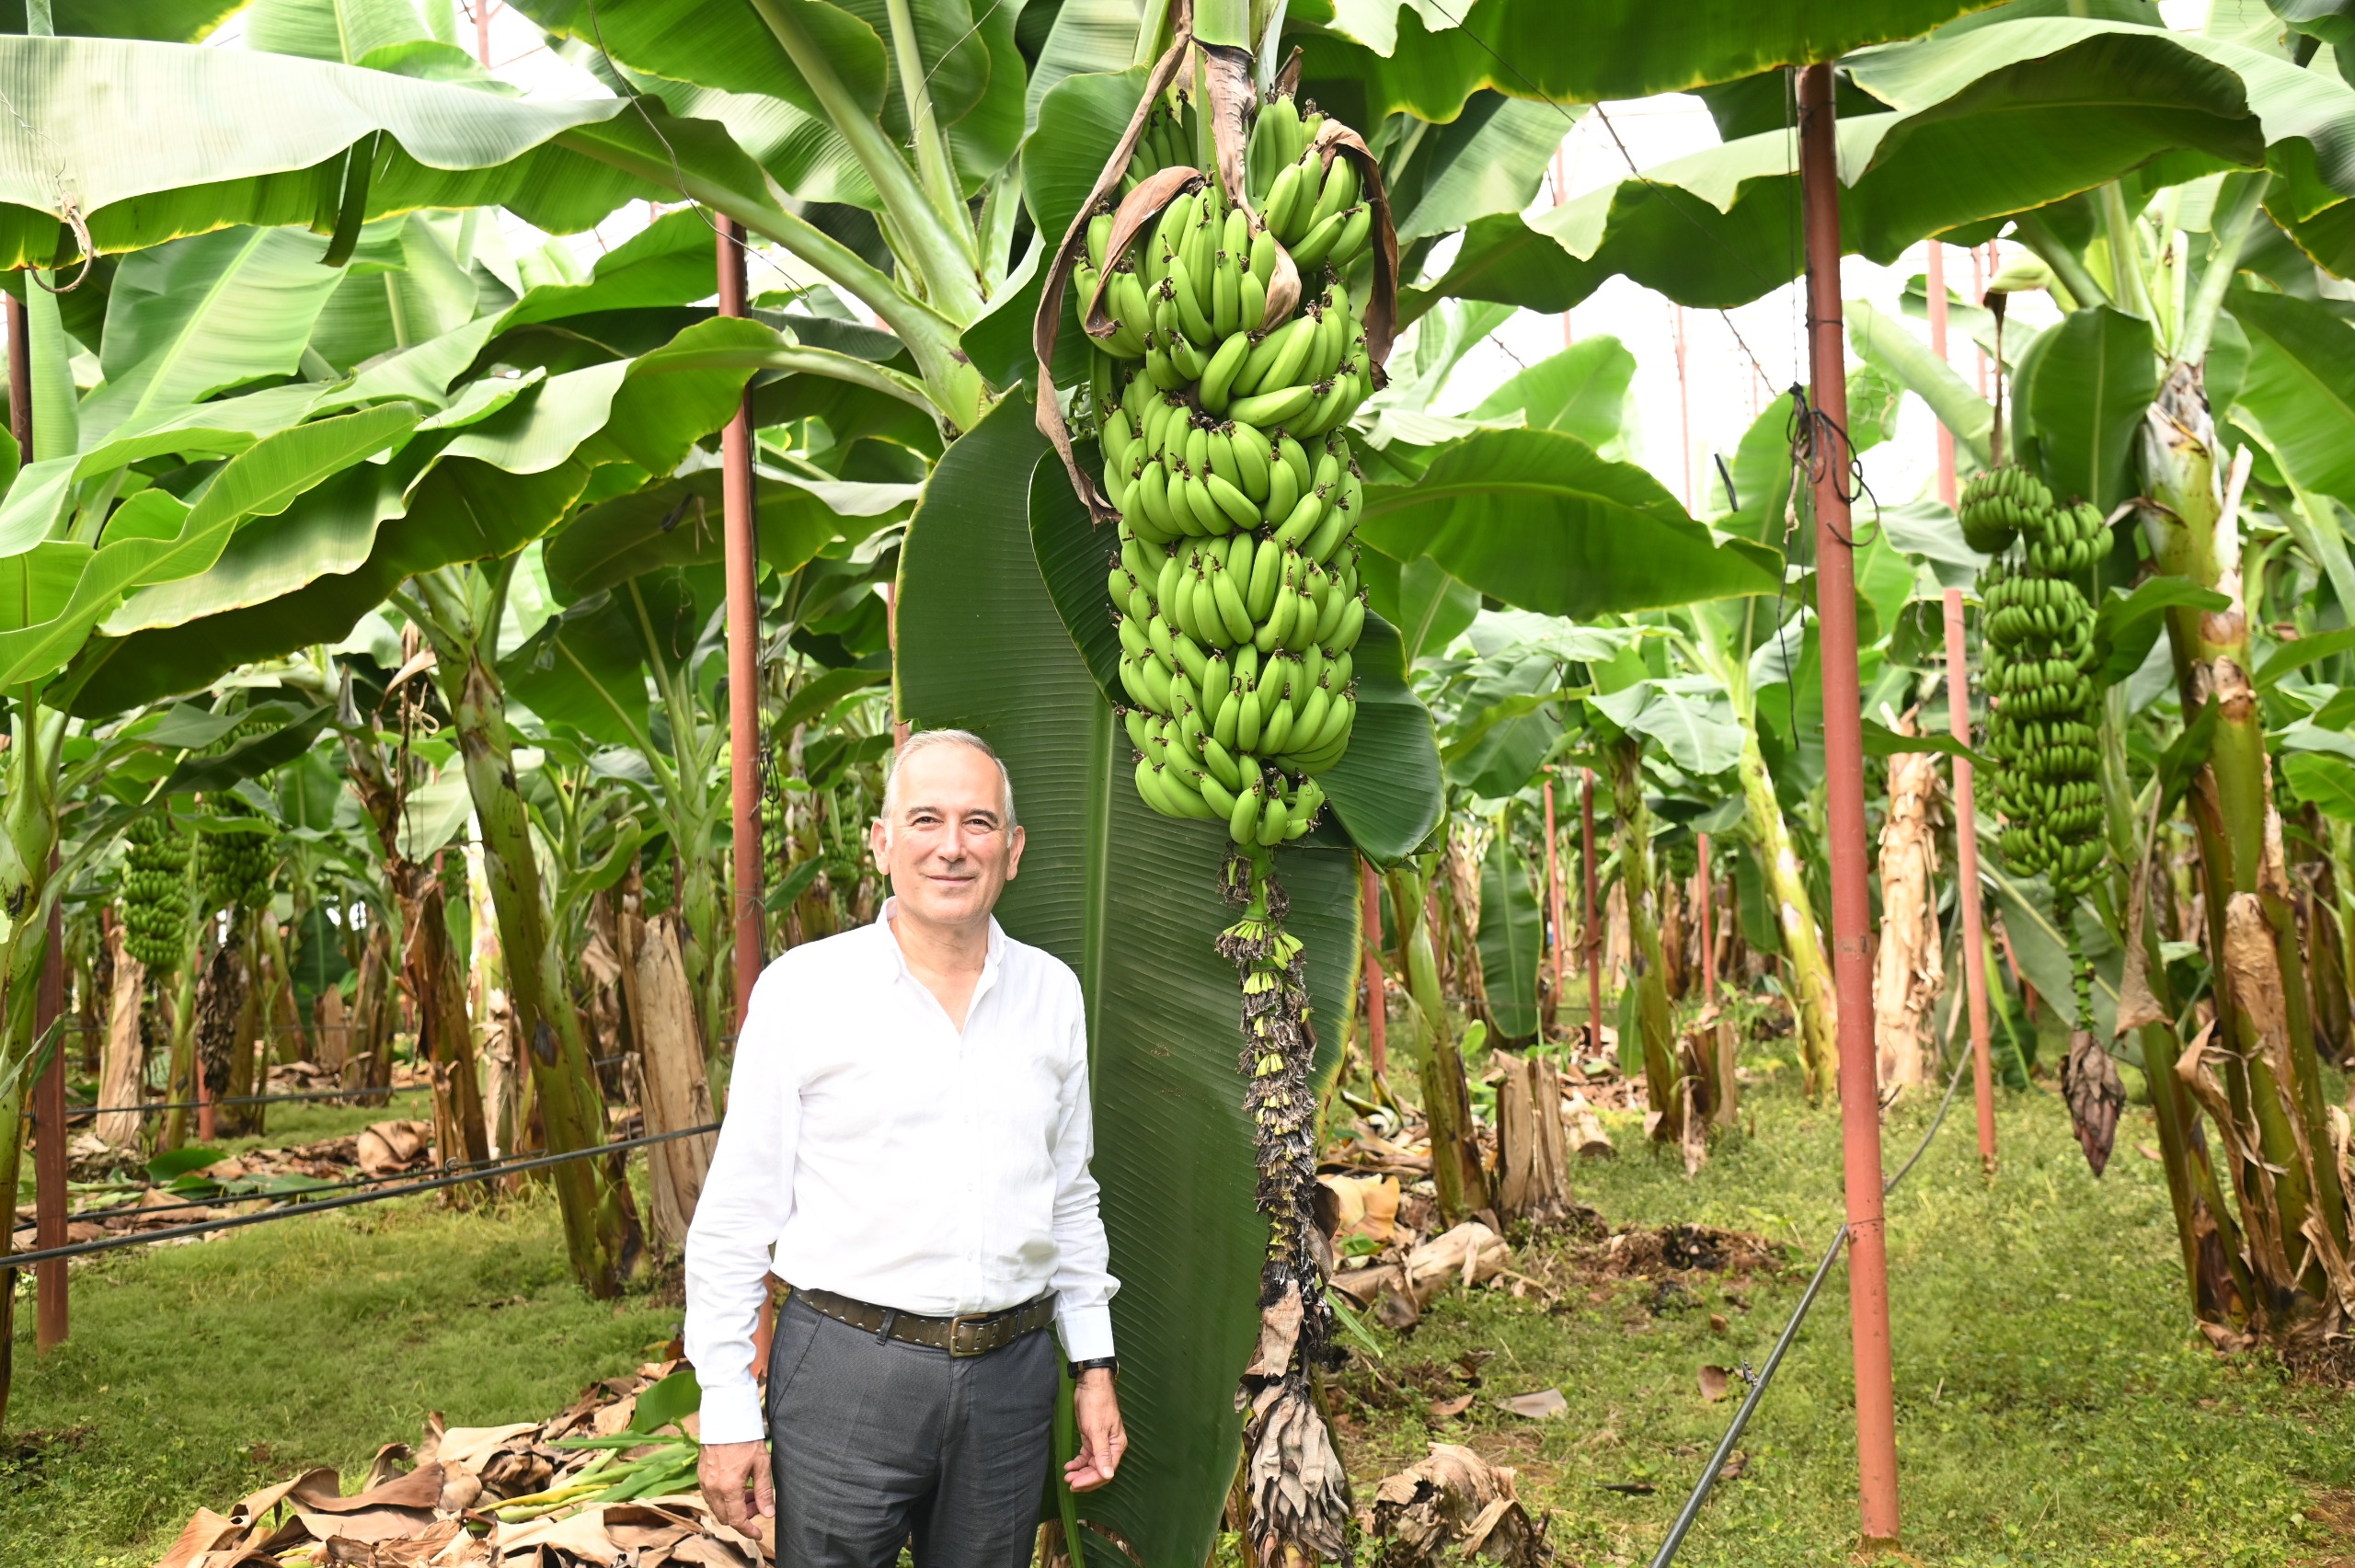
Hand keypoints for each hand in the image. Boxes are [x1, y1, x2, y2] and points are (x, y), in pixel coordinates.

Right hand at [698, 1440, 773, 1532]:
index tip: (758, 1533)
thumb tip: (768, 1513)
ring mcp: (704, 1482)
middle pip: (725, 1517)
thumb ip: (764, 1492)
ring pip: (717, 1507)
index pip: (737, 1520)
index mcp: (728, 1488)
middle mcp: (712, 1488)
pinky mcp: (701, 1475)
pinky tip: (737, 1485)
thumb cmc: (746, 1439)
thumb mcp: (761, 1465)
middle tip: (758, 1503)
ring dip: (733, 1507)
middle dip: (742, 1516)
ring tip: (749, 1492)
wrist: (726, 1418)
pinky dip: (724, 1498)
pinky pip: (710, 1496)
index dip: (749, 1530)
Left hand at [1065, 1369, 1126, 1492]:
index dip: (1091, 1480)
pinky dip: (1078, 1462)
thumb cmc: (1097, 1405)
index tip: (1075, 1484)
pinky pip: (1085, 1456)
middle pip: (1099, 1470)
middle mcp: (1110, 1447)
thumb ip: (1102, 1454)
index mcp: (1117, 1446)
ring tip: (1067, 1476)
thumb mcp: (1097, 1430)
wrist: (1090, 1385)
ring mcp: (1100, 1443)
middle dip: (1084, 1479)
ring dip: (1080, 1472)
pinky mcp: (1091, 1438)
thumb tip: (1108, 1475)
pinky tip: (1069, 1466)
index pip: (1105, 1471)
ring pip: (1091, 1465)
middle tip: (1069, 1483)